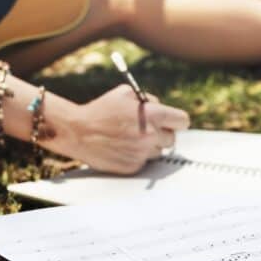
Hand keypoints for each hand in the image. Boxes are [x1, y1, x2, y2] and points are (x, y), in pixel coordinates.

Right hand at [66, 85, 189, 174]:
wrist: (78, 131)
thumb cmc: (101, 109)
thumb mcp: (125, 93)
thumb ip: (148, 100)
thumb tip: (160, 107)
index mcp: (153, 115)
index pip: (182, 121)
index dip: (176, 121)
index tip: (172, 122)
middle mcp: (151, 136)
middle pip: (172, 139)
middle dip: (162, 134)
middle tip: (147, 130)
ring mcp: (142, 153)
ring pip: (158, 152)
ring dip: (149, 146)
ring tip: (130, 138)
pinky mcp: (133, 166)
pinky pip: (143, 162)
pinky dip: (136, 156)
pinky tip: (121, 147)